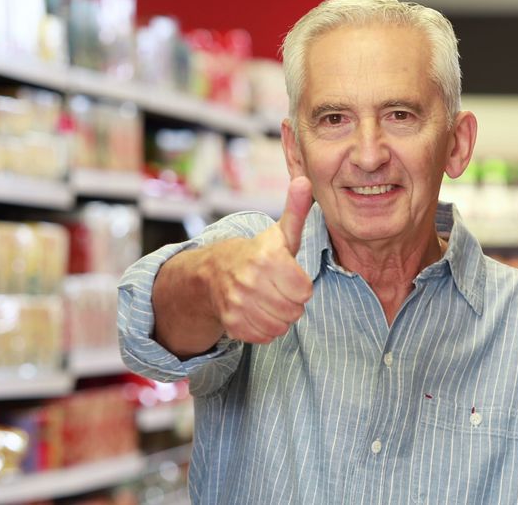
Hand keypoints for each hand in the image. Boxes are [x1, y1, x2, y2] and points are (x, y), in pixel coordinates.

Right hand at [210, 176, 314, 343]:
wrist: (213, 272)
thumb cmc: (257, 254)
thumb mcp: (279, 233)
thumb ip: (296, 210)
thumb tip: (305, 180)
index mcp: (265, 258)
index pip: (304, 290)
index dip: (299, 284)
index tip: (287, 274)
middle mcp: (249, 281)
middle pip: (294, 311)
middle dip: (290, 302)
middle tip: (277, 288)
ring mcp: (238, 304)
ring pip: (280, 326)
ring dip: (278, 316)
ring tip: (267, 299)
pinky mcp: (232, 324)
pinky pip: (264, 337)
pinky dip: (264, 328)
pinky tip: (256, 311)